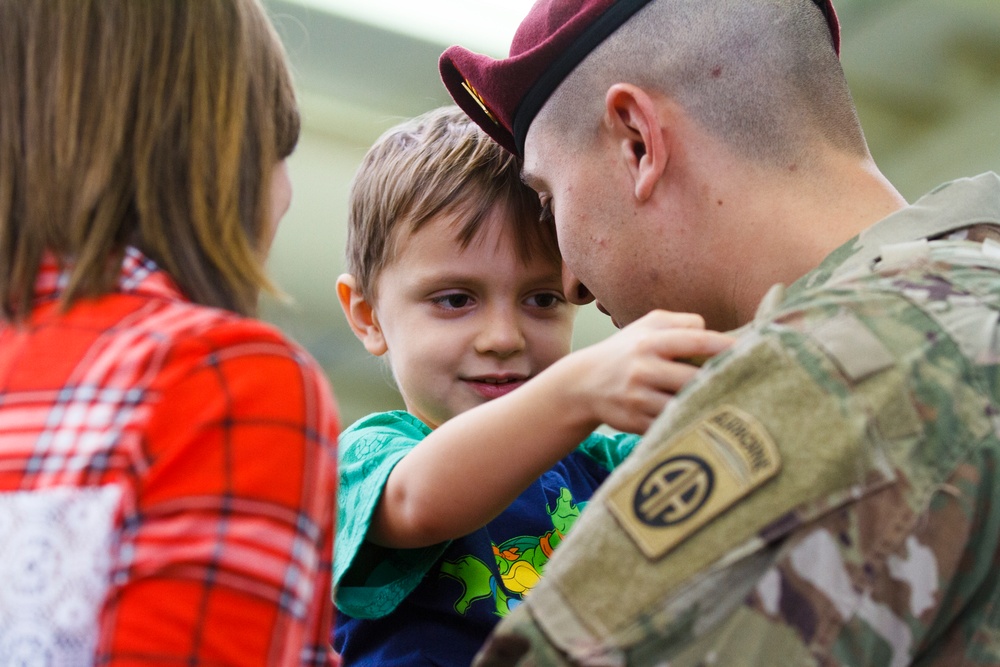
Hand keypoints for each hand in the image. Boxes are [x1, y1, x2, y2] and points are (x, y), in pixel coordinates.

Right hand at [558, 310, 734, 433]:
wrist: (584, 384)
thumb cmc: (627, 351)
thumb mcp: (647, 326)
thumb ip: (682, 322)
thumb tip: (717, 333)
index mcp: (650, 341)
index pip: (695, 340)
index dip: (724, 346)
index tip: (752, 349)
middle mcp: (643, 369)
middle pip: (693, 378)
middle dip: (720, 381)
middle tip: (749, 383)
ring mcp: (639, 399)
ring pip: (684, 406)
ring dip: (707, 405)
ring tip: (733, 404)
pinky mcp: (636, 423)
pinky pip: (670, 426)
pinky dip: (689, 424)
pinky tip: (707, 421)